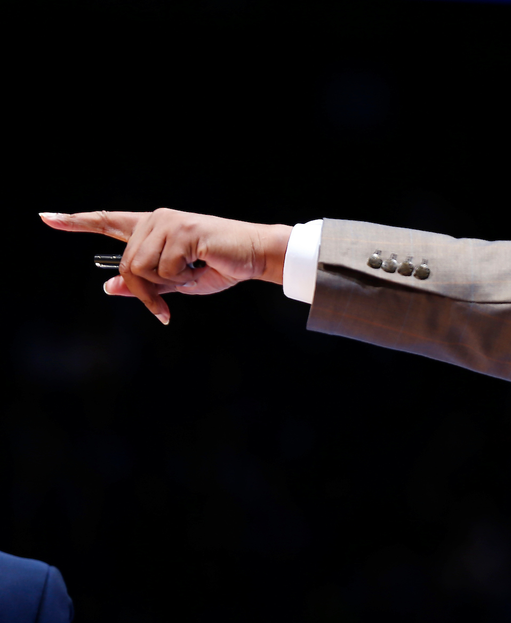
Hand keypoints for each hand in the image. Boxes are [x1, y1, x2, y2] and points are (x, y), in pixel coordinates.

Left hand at [41, 209, 291, 324]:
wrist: (254, 255)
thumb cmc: (220, 267)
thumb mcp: (178, 283)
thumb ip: (145, 285)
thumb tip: (110, 287)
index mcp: (152, 229)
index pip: (108, 221)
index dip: (75, 221)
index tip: (46, 218)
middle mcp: (156, 220)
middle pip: (127, 265)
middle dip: (146, 293)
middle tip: (166, 308)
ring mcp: (168, 224)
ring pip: (142, 269)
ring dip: (167, 285)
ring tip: (193, 277)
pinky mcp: (182, 232)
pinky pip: (165, 270)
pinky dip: (183, 281)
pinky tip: (202, 269)